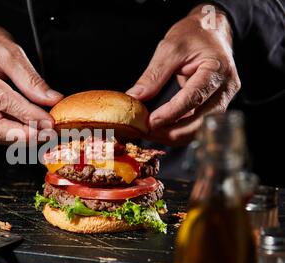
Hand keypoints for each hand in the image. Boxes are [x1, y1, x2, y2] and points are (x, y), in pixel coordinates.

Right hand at [0, 4, 62, 143]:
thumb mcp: (10, 52)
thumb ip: (31, 79)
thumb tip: (51, 100)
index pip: (3, 102)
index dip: (29, 116)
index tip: (49, 122)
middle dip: (23, 135)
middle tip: (47, 135)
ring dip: (19, 137)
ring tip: (42, 134)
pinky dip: (11, 133)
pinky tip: (28, 131)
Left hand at [127, 5, 240, 145]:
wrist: (212, 30)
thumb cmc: (193, 35)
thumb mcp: (170, 48)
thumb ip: (153, 75)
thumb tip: (134, 97)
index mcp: (217, 70)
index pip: (194, 98)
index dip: (171, 113)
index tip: (150, 122)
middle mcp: (225, 89)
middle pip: (200, 122)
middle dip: (170, 131)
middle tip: (145, 131)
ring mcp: (222, 100)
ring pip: (198, 129)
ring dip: (173, 135)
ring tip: (149, 132)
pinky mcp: (213, 107)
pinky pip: (196, 125)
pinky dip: (177, 131)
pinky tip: (160, 130)